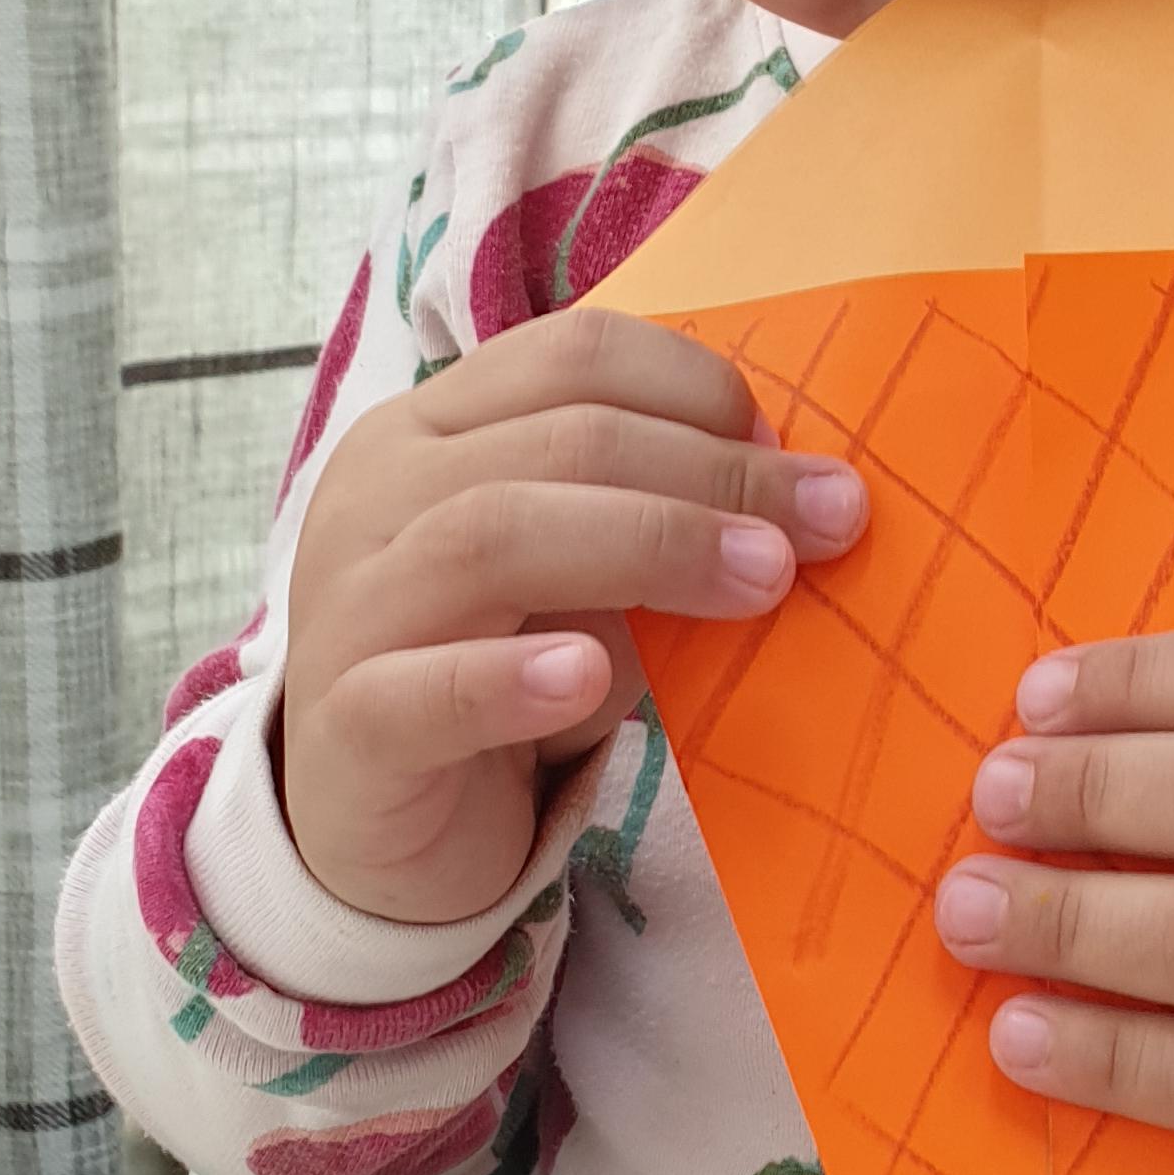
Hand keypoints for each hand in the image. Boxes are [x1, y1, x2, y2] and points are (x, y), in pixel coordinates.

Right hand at [282, 311, 865, 925]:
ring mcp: (346, 605)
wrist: (379, 819)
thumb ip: (657, 523)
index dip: (698, 388)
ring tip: (762, 582)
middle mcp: (375, 492)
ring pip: (490, 536)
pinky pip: (420, 691)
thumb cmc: (498, 665)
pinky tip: (587, 679)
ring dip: (649, 546)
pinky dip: (509, 679)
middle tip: (830, 519)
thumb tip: (809, 498)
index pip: (571, 355)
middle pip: (556, 439)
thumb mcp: (585, 577)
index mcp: (434, 426)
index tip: (795, 452)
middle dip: (712, 474)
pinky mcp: (344, 728)